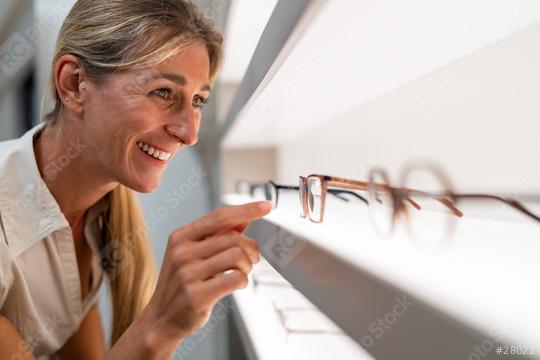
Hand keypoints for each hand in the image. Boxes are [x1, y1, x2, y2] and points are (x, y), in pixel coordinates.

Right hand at [143, 200, 271, 343]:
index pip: (220, 216)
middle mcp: (182, 252)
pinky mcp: (197, 295)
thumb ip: (217, 235)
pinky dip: (243, 281)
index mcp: (181, 237)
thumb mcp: (192, 254)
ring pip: (237, 256)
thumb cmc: (181, 284)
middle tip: (253, 258)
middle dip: (250, 248)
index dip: (246, 209)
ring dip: (248, 265)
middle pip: (233, 237)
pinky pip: (235, 279)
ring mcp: (188, 274)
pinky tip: (237, 284)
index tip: (266, 206)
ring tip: (243, 271)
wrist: (160, 319)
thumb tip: (244, 218)